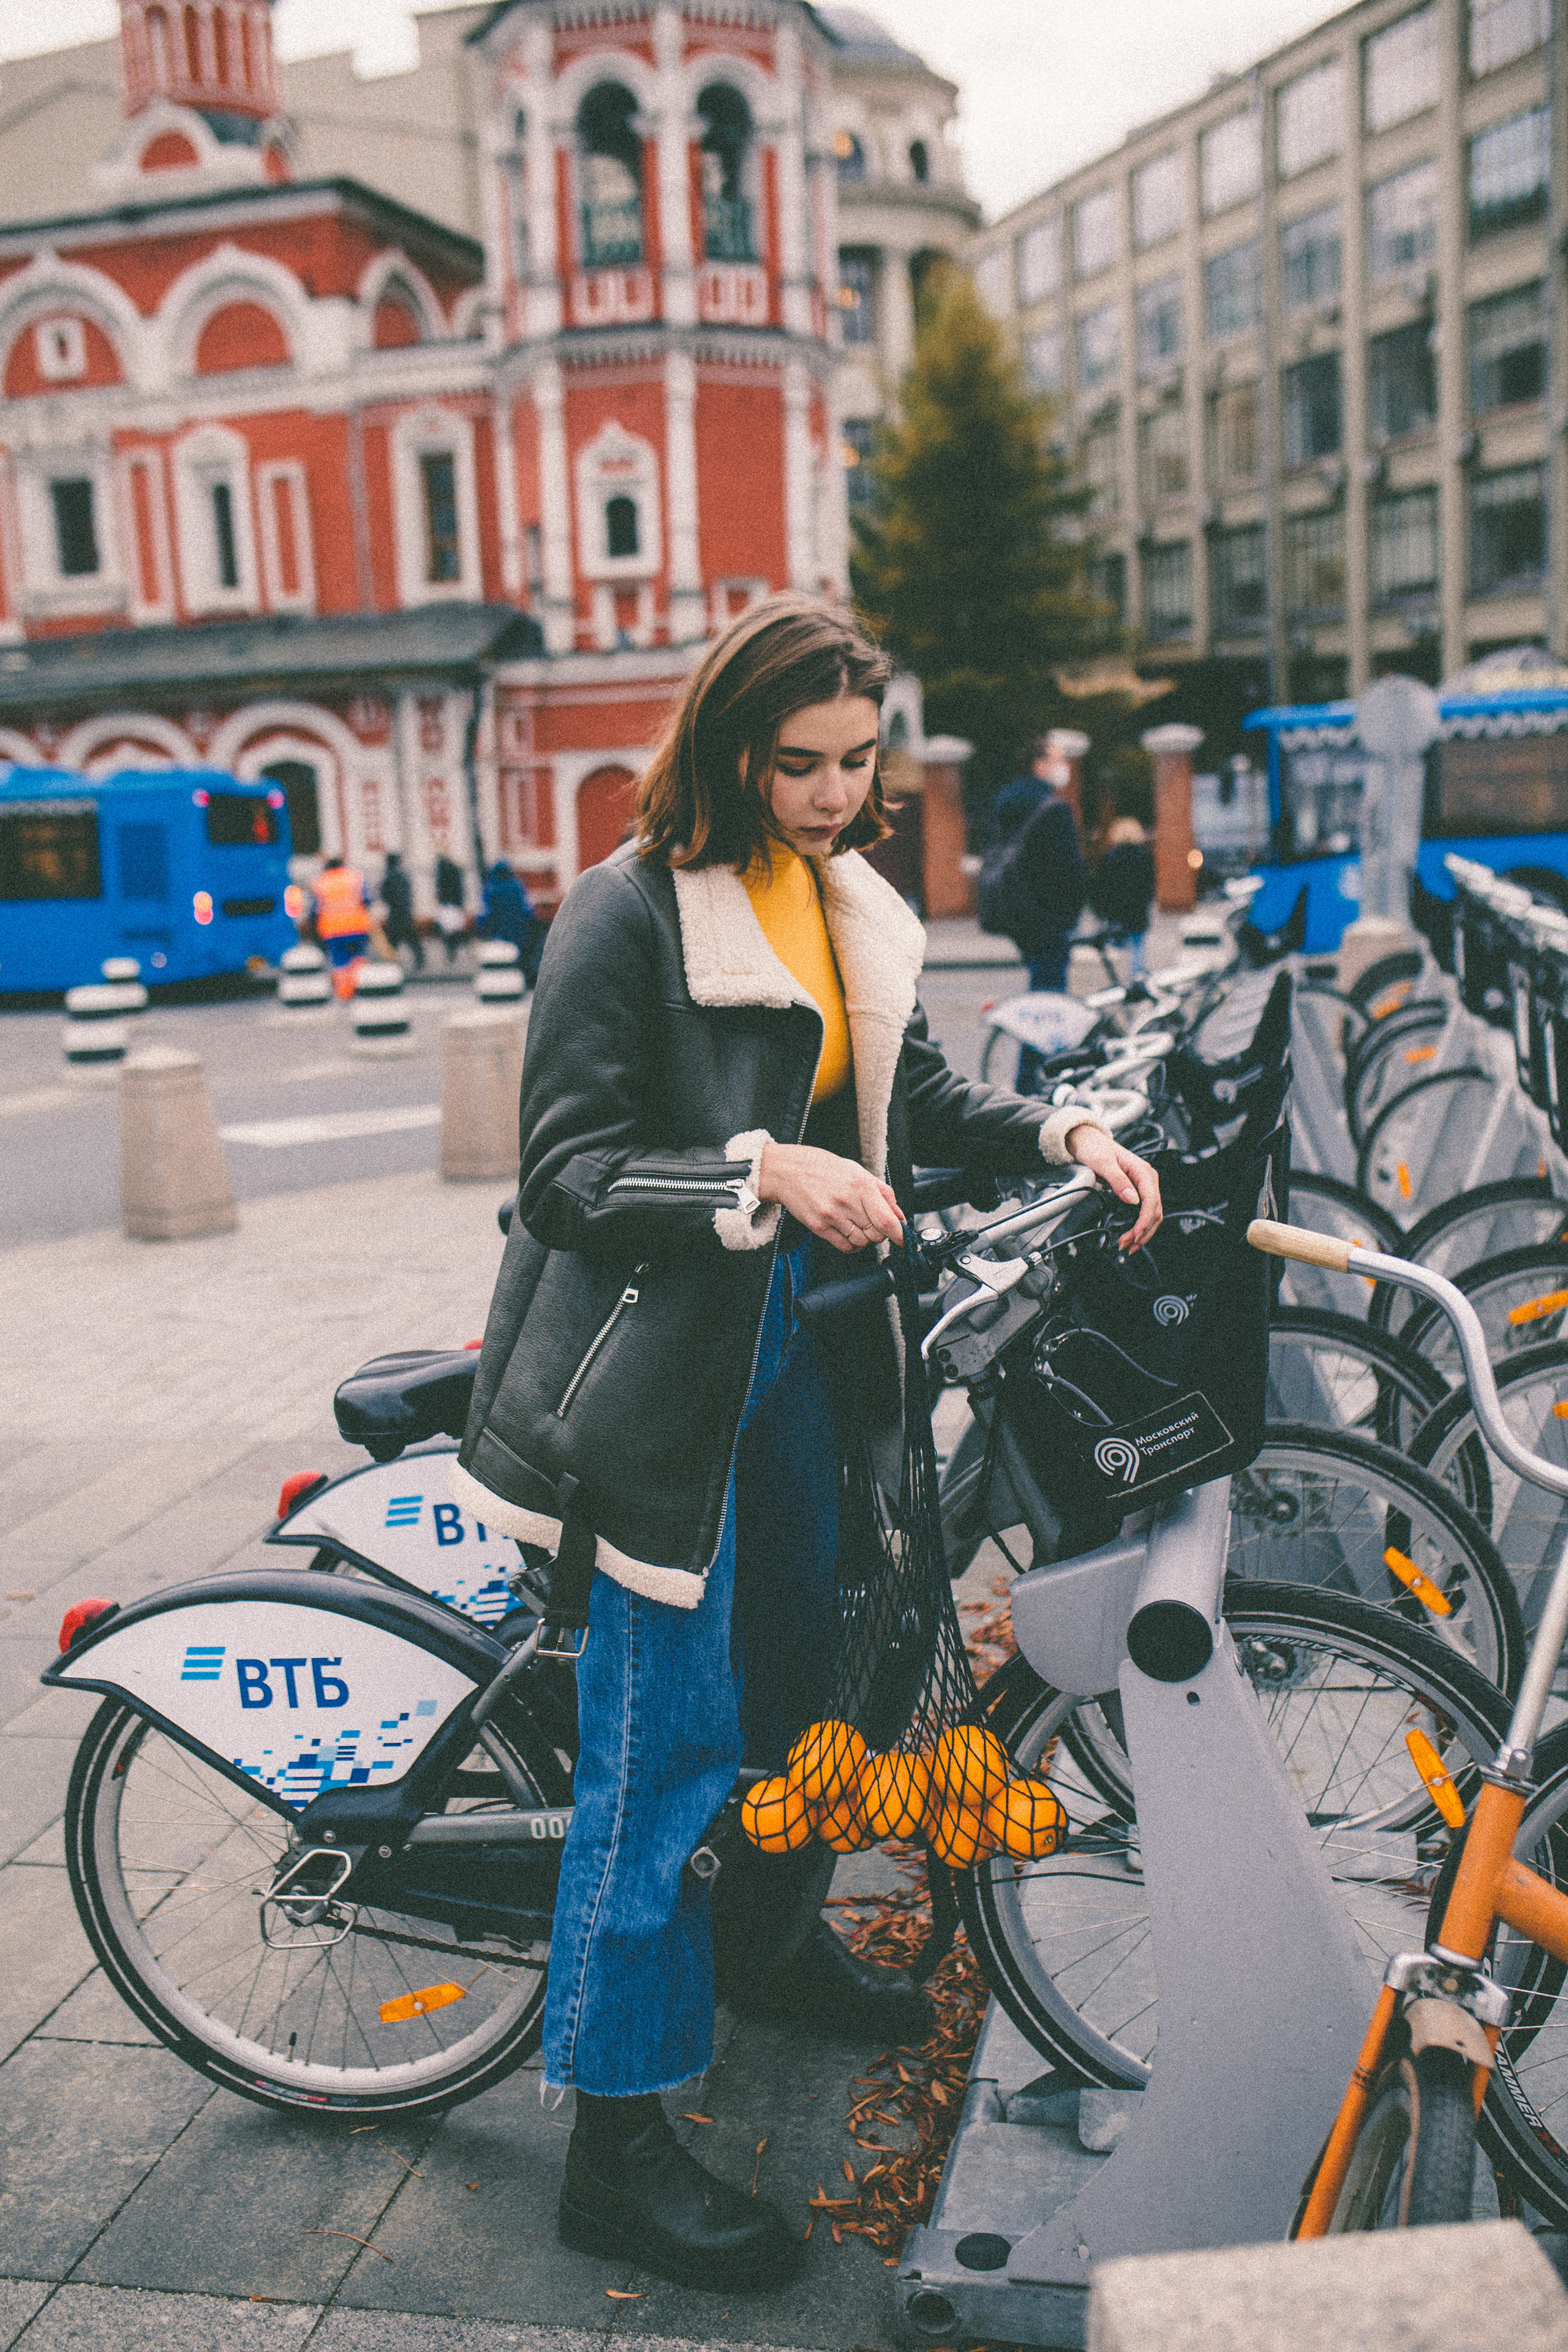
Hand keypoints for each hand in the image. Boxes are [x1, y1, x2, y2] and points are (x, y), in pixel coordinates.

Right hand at [756, 1141, 904, 1254]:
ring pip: (861, 1243)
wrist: (787, 1170)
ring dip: (864, 1239)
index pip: (886, 1220)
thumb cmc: (823, 1168)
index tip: (904, 1240)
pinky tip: (846, 1233)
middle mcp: (847, 1202)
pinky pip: (844, 1246)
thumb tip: (899, 1215)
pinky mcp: (819, 1227)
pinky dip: (850, 1244)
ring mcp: (832, 1216)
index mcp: (861, 1185)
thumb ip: (882, 1192)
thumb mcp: (857, 1171)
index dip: (899, 1234)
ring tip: (856, 1224)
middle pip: (876, 1235)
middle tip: (872, 1223)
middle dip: (879, 1233)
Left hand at [1066, 1123, 1161, 1251]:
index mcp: (1142, 1170)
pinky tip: (1133, 1236)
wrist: (1087, 1141)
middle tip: (1127, 1246)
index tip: (1134, 1234)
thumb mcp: (1102, 1163)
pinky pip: (1145, 1211)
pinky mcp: (1138, 1190)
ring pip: (1153, 1214)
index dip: (1144, 1220)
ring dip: (1143, 1232)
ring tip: (1129, 1246)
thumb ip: (1117, 1181)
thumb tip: (1132, 1199)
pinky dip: (1141, 1226)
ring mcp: (1144, 1185)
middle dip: (1143, 1231)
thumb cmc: (1094, 1148)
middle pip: (1155, 1211)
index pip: (1151, 1200)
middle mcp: (1147, 1178)